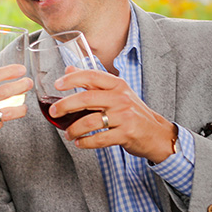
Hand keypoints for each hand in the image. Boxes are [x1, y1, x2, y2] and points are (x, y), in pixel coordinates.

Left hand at [51, 68, 176, 162]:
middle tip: (54, 111)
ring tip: (68, 134)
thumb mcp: (117, 92)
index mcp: (117, 85)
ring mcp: (124, 116)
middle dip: (65, 106)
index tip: (57, 84)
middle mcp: (121, 98)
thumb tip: (69, 69)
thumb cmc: (134, 113)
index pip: (91, 76)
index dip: (72, 79)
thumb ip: (93, 82)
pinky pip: (99, 139)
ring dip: (74, 129)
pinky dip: (86, 142)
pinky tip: (80, 142)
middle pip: (87, 99)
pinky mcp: (126, 134)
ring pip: (90, 121)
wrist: (156, 133)